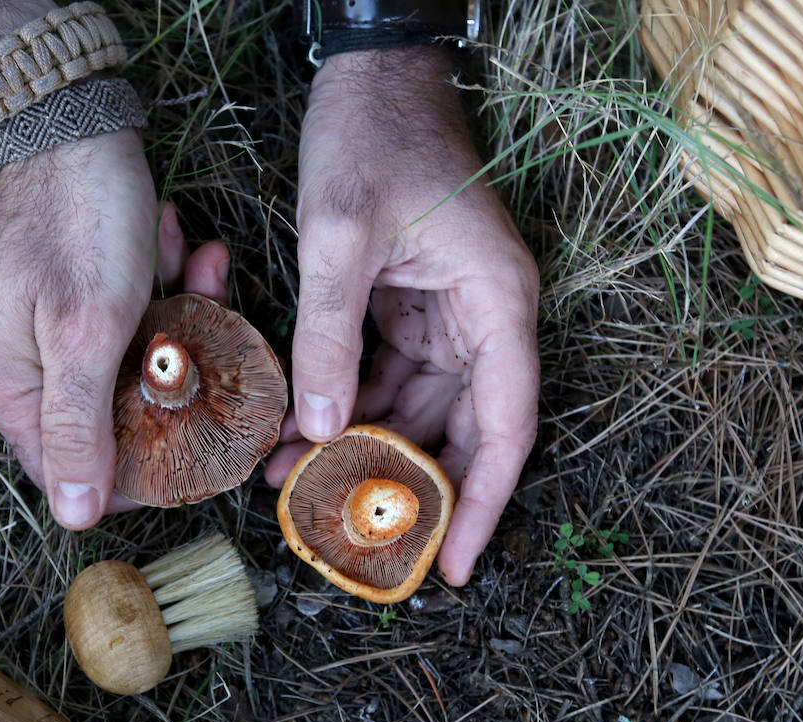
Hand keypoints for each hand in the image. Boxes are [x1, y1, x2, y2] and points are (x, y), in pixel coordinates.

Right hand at [0, 130, 229, 528]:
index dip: (144, 470)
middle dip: (172, 375)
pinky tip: (183, 244)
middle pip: (120, 418)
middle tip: (202, 327)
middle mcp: (34, 371)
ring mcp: (62, 334)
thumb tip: (75, 516)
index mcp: (15, 391)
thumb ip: (80, 426)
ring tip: (195, 262)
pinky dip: (170, 286)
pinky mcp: (92, 299)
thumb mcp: (86, 334)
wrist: (72, 121)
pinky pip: (144, 319)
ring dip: (180, 318)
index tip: (200, 446)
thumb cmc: (77, 224)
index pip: (77, 473)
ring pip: (143, 364)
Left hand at [265, 47, 539, 586]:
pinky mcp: (410, 307)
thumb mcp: (340, 235)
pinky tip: (298, 436)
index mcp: (497, 303)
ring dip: (364, 450)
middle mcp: (484, 318)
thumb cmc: (372, 137)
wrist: (369, 75)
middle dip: (408, 487)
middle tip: (358, 542)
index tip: (455, 564)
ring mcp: (448, 315)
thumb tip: (323, 430)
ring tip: (296, 488)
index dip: (481, 503)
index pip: (506, 427)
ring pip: (419, 411)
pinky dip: (348, 408)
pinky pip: (388, 378)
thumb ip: (330, 335)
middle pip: (464, 431)